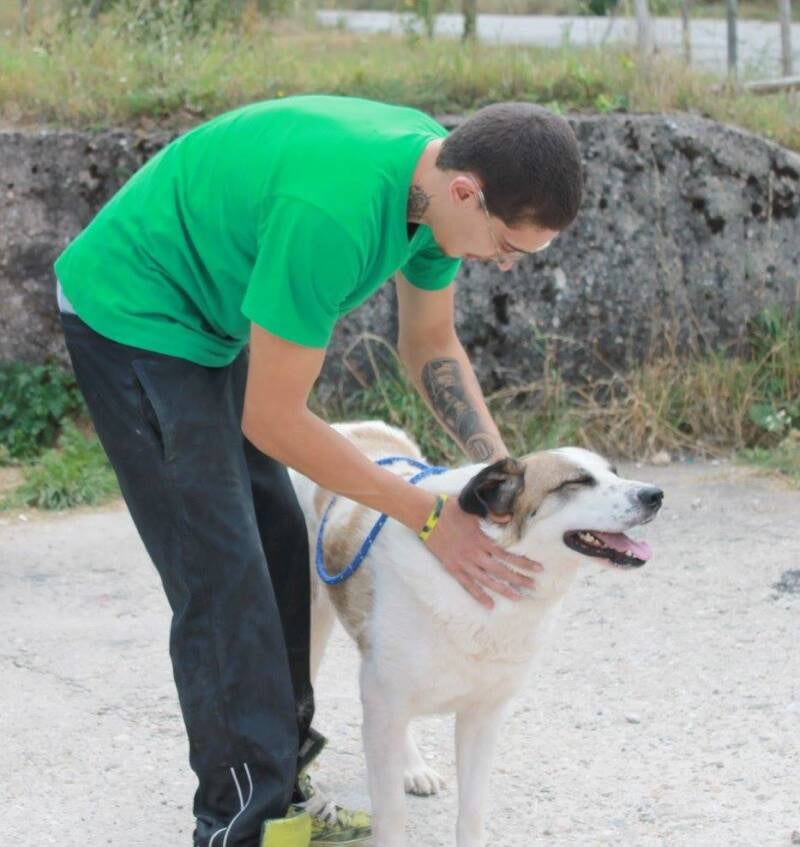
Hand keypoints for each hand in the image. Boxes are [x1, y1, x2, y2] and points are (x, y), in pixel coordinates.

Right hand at [422, 497, 542, 608]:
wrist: (426, 515)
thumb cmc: (450, 509)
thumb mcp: (473, 509)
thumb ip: (492, 515)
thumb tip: (509, 518)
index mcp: (481, 540)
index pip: (507, 555)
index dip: (523, 562)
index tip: (538, 569)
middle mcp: (474, 554)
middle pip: (500, 571)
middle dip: (518, 579)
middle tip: (533, 586)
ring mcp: (463, 563)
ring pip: (486, 581)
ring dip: (503, 590)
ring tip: (517, 598)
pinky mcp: (452, 568)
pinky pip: (467, 585)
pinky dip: (478, 595)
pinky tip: (489, 605)